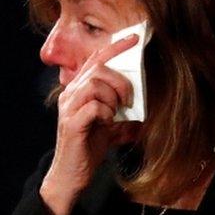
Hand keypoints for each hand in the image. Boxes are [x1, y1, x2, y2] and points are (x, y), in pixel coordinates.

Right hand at [40, 35, 139, 214]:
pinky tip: (107, 124)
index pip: (95, 60)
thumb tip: (145, 112)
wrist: (72, 175)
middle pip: (98, 70)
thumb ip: (124, 117)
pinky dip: (107, 113)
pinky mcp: (72, 123)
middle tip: (129, 99)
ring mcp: (69, 108)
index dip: (114, 47)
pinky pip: (94, 106)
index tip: (134, 39)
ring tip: (116, 114)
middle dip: (120, 81)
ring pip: (95, 85)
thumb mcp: (111, 129)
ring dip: (113, 98)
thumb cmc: (88, 148)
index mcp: (78, 91)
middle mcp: (70, 94)